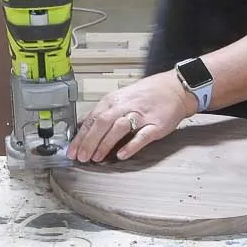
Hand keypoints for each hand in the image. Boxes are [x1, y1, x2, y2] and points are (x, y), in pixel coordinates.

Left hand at [68, 72, 197, 162]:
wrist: (174, 89)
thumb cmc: (146, 95)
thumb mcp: (119, 99)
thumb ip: (102, 112)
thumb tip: (82, 124)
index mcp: (113, 101)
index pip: (92, 119)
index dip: (80, 136)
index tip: (72, 150)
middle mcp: (125, 106)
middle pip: (102, 123)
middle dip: (89, 142)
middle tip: (81, 157)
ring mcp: (141, 115)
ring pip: (119, 128)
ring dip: (105, 144)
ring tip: (96, 157)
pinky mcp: (156, 125)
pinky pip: (142, 136)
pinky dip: (131, 146)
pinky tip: (122, 155)